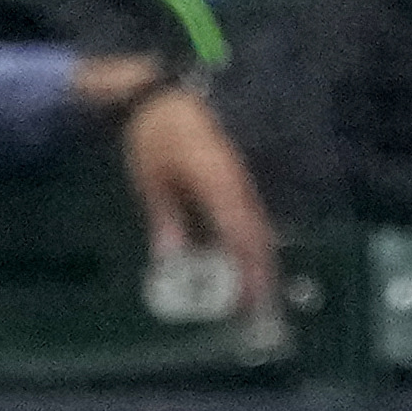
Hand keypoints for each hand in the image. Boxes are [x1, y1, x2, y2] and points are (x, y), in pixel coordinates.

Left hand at [72, 67, 279, 316]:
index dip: (247, 268)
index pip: (239, 232)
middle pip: (258, 237)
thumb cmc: (157, 133)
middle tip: (258, 315)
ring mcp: (243, 183)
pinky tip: (247, 269)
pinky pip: (252, 222)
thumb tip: (171, 263)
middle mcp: (238, 184)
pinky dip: (252, 248)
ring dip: (260, 266)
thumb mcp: (150, 177)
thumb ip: (164, 218)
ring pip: (259, 231)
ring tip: (258, 301)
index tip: (248, 301)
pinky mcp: (240, 184)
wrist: (170, 95)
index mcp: (216, 180)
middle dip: (261, 276)